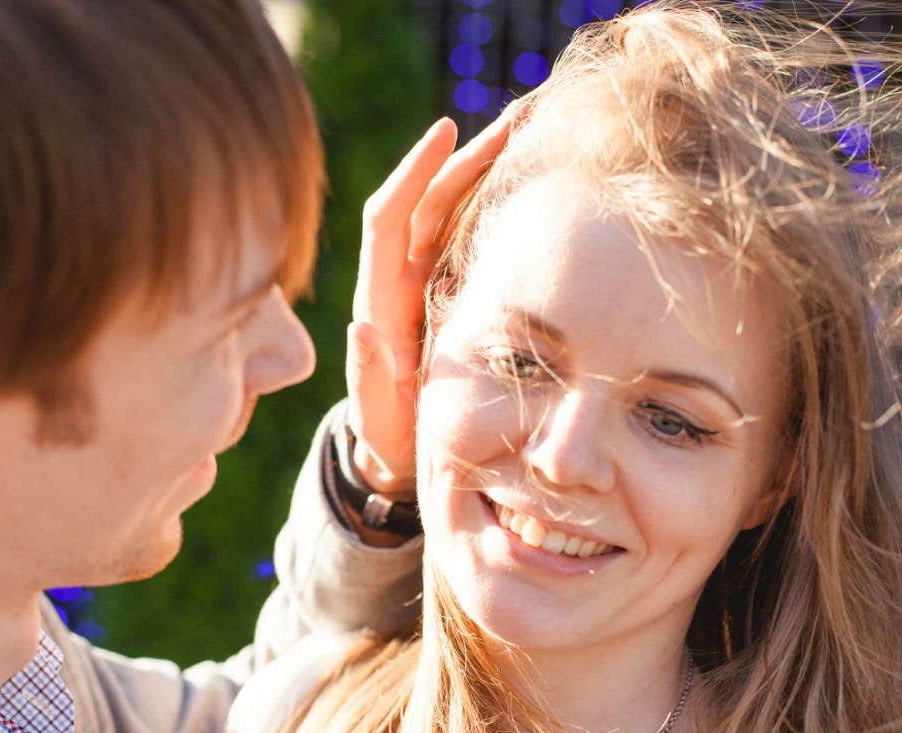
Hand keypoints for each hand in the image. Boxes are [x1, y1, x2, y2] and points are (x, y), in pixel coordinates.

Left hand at [347, 110, 515, 495]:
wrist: (401, 449)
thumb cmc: (391, 436)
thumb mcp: (381, 416)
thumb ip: (369, 376)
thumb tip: (360, 327)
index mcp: (382, 298)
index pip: (389, 219)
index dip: (413, 172)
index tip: (446, 129)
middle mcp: (403, 277)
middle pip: (433, 198)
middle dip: (472, 152)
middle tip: (523, 115)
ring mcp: (431, 279)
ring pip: (458, 208)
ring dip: (492, 166)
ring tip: (539, 129)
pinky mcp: (456, 289)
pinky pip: (475, 234)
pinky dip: (502, 201)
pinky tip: (540, 179)